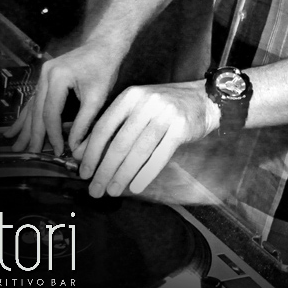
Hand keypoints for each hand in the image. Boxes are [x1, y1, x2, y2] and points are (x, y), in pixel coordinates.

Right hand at [4, 43, 118, 154]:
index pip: (51, 113)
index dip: (53, 134)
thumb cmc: (104, 69)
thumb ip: (84, 122)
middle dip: (34, 134)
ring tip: (14, 145)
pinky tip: (16, 127)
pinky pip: (35, 98)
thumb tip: (73, 147)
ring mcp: (43, 74)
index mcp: (57, 77)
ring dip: (25, 126)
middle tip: (29, 154)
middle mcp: (45, 74)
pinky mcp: (46, 76)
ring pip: (33, 105)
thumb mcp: (98, 97)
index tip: (57, 151)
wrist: (104, 45)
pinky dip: (28, 114)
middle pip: (37, 110)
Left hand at [73, 81, 219, 197]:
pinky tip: (135, 187)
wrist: (204, 98)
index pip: (104, 127)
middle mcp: (146, 102)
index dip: (91, 152)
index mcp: (130, 96)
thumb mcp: (139, 105)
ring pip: (138, 152)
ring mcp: (164, 114)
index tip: (83, 172)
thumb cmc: (165, 106)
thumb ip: (116, 125)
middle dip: (104, 170)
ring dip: (122, 176)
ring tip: (111, 191)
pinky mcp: (181, 127)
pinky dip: (145, 174)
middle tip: (94, 190)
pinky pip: (159, 156)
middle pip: (119, 143)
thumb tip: (85, 153)